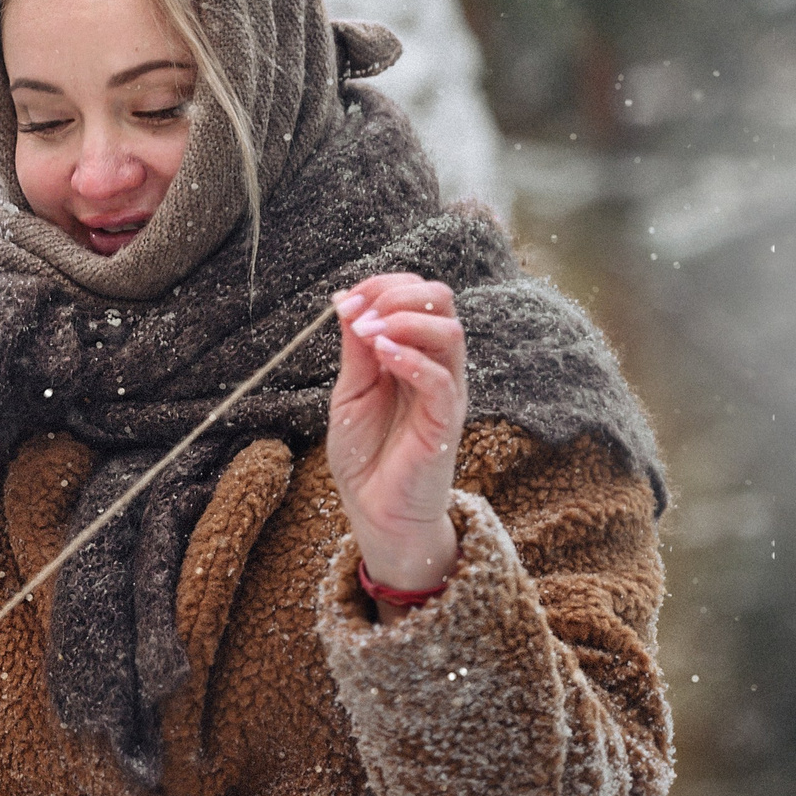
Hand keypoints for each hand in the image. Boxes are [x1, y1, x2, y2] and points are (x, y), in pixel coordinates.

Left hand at [328, 274, 465, 614]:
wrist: (375, 509)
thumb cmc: (365, 452)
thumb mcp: (350, 391)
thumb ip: (355, 348)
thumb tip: (346, 298)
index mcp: (413, 352)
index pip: (416, 295)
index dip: (382, 286)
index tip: (346, 301)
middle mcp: (435, 365)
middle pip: (441, 301)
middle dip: (397, 294)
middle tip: (361, 313)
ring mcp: (444, 392)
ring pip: (450, 332)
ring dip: (404, 321)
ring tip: (369, 334)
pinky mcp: (445, 422)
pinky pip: (440, 379)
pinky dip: (411, 358)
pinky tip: (381, 355)